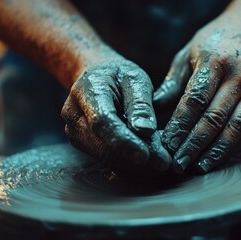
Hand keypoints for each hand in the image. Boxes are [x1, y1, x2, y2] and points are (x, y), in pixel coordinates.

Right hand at [62, 49, 170, 172]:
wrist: (95, 76)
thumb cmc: (118, 75)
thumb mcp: (135, 78)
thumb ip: (140, 104)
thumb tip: (146, 131)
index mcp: (86, 92)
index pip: (102, 122)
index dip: (123, 141)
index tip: (146, 155)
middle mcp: (74, 116)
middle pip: (103, 146)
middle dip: (135, 159)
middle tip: (165, 163)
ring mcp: (75, 133)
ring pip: (105, 157)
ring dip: (135, 165)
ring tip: (161, 162)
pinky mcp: (83, 145)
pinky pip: (106, 159)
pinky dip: (129, 163)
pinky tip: (150, 161)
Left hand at [154, 11, 240, 173]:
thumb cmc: (216, 42)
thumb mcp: (189, 53)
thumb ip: (173, 82)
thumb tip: (153, 109)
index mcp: (216, 61)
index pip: (195, 100)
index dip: (180, 125)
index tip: (167, 145)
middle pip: (215, 118)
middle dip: (195, 145)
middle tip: (179, 164)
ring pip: (237, 128)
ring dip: (217, 152)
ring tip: (199, 168)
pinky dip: (237, 147)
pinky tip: (220, 157)